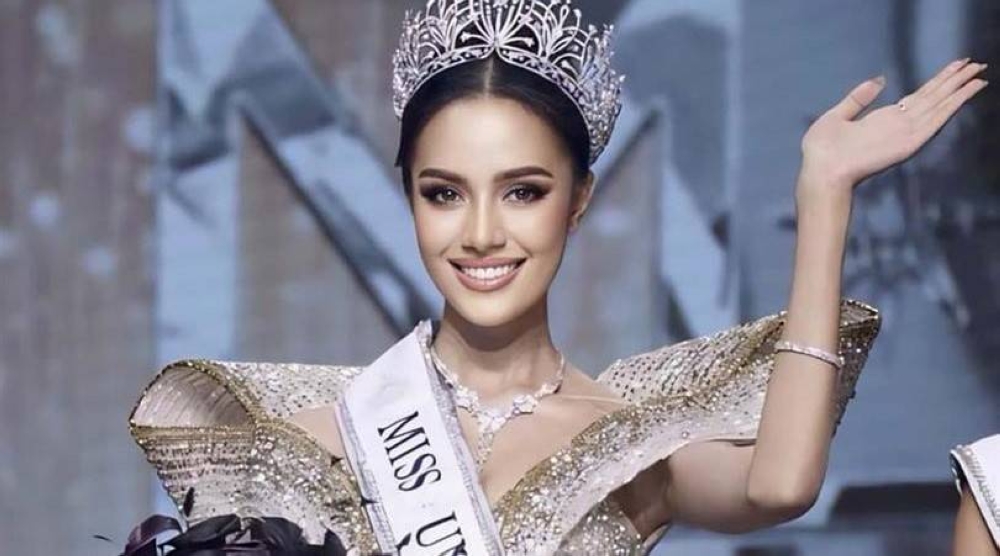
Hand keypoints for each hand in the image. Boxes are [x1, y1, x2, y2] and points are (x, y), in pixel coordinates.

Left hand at [799, 58, 987, 192]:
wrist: (821, 171)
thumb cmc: (822, 150)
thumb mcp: (837, 116)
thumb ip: (859, 98)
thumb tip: (879, 79)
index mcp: (885, 119)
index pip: (918, 97)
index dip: (937, 82)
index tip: (955, 67)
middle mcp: (900, 125)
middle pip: (933, 98)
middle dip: (955, 80)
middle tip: (977, 63)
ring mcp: (906, 133)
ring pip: (939, 105)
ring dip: (960, 88)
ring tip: (979, 71)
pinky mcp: (909, 141)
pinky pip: (935, 119)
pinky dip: (952, 104)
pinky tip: (967, 91)